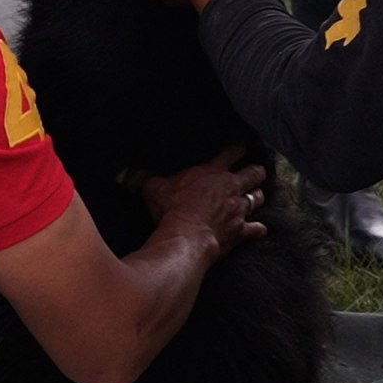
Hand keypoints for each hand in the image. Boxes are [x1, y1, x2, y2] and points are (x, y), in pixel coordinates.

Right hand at [139, 148, 269, 257]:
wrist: (188, 235)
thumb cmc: (172, 208)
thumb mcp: (154, 190)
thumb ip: (139, 179)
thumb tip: (121, 175)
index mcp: (213, 172)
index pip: (232, 152)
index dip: (239, 148)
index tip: (243, 146)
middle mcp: (231, 187)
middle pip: (253, 173)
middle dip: (256, 172)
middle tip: (258, 171)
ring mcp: (238, 209)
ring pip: (258, 198)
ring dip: (258, 197)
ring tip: (258, 196)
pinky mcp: (241, 230)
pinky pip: (256, 228)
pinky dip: (258, 229)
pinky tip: (260, 229)